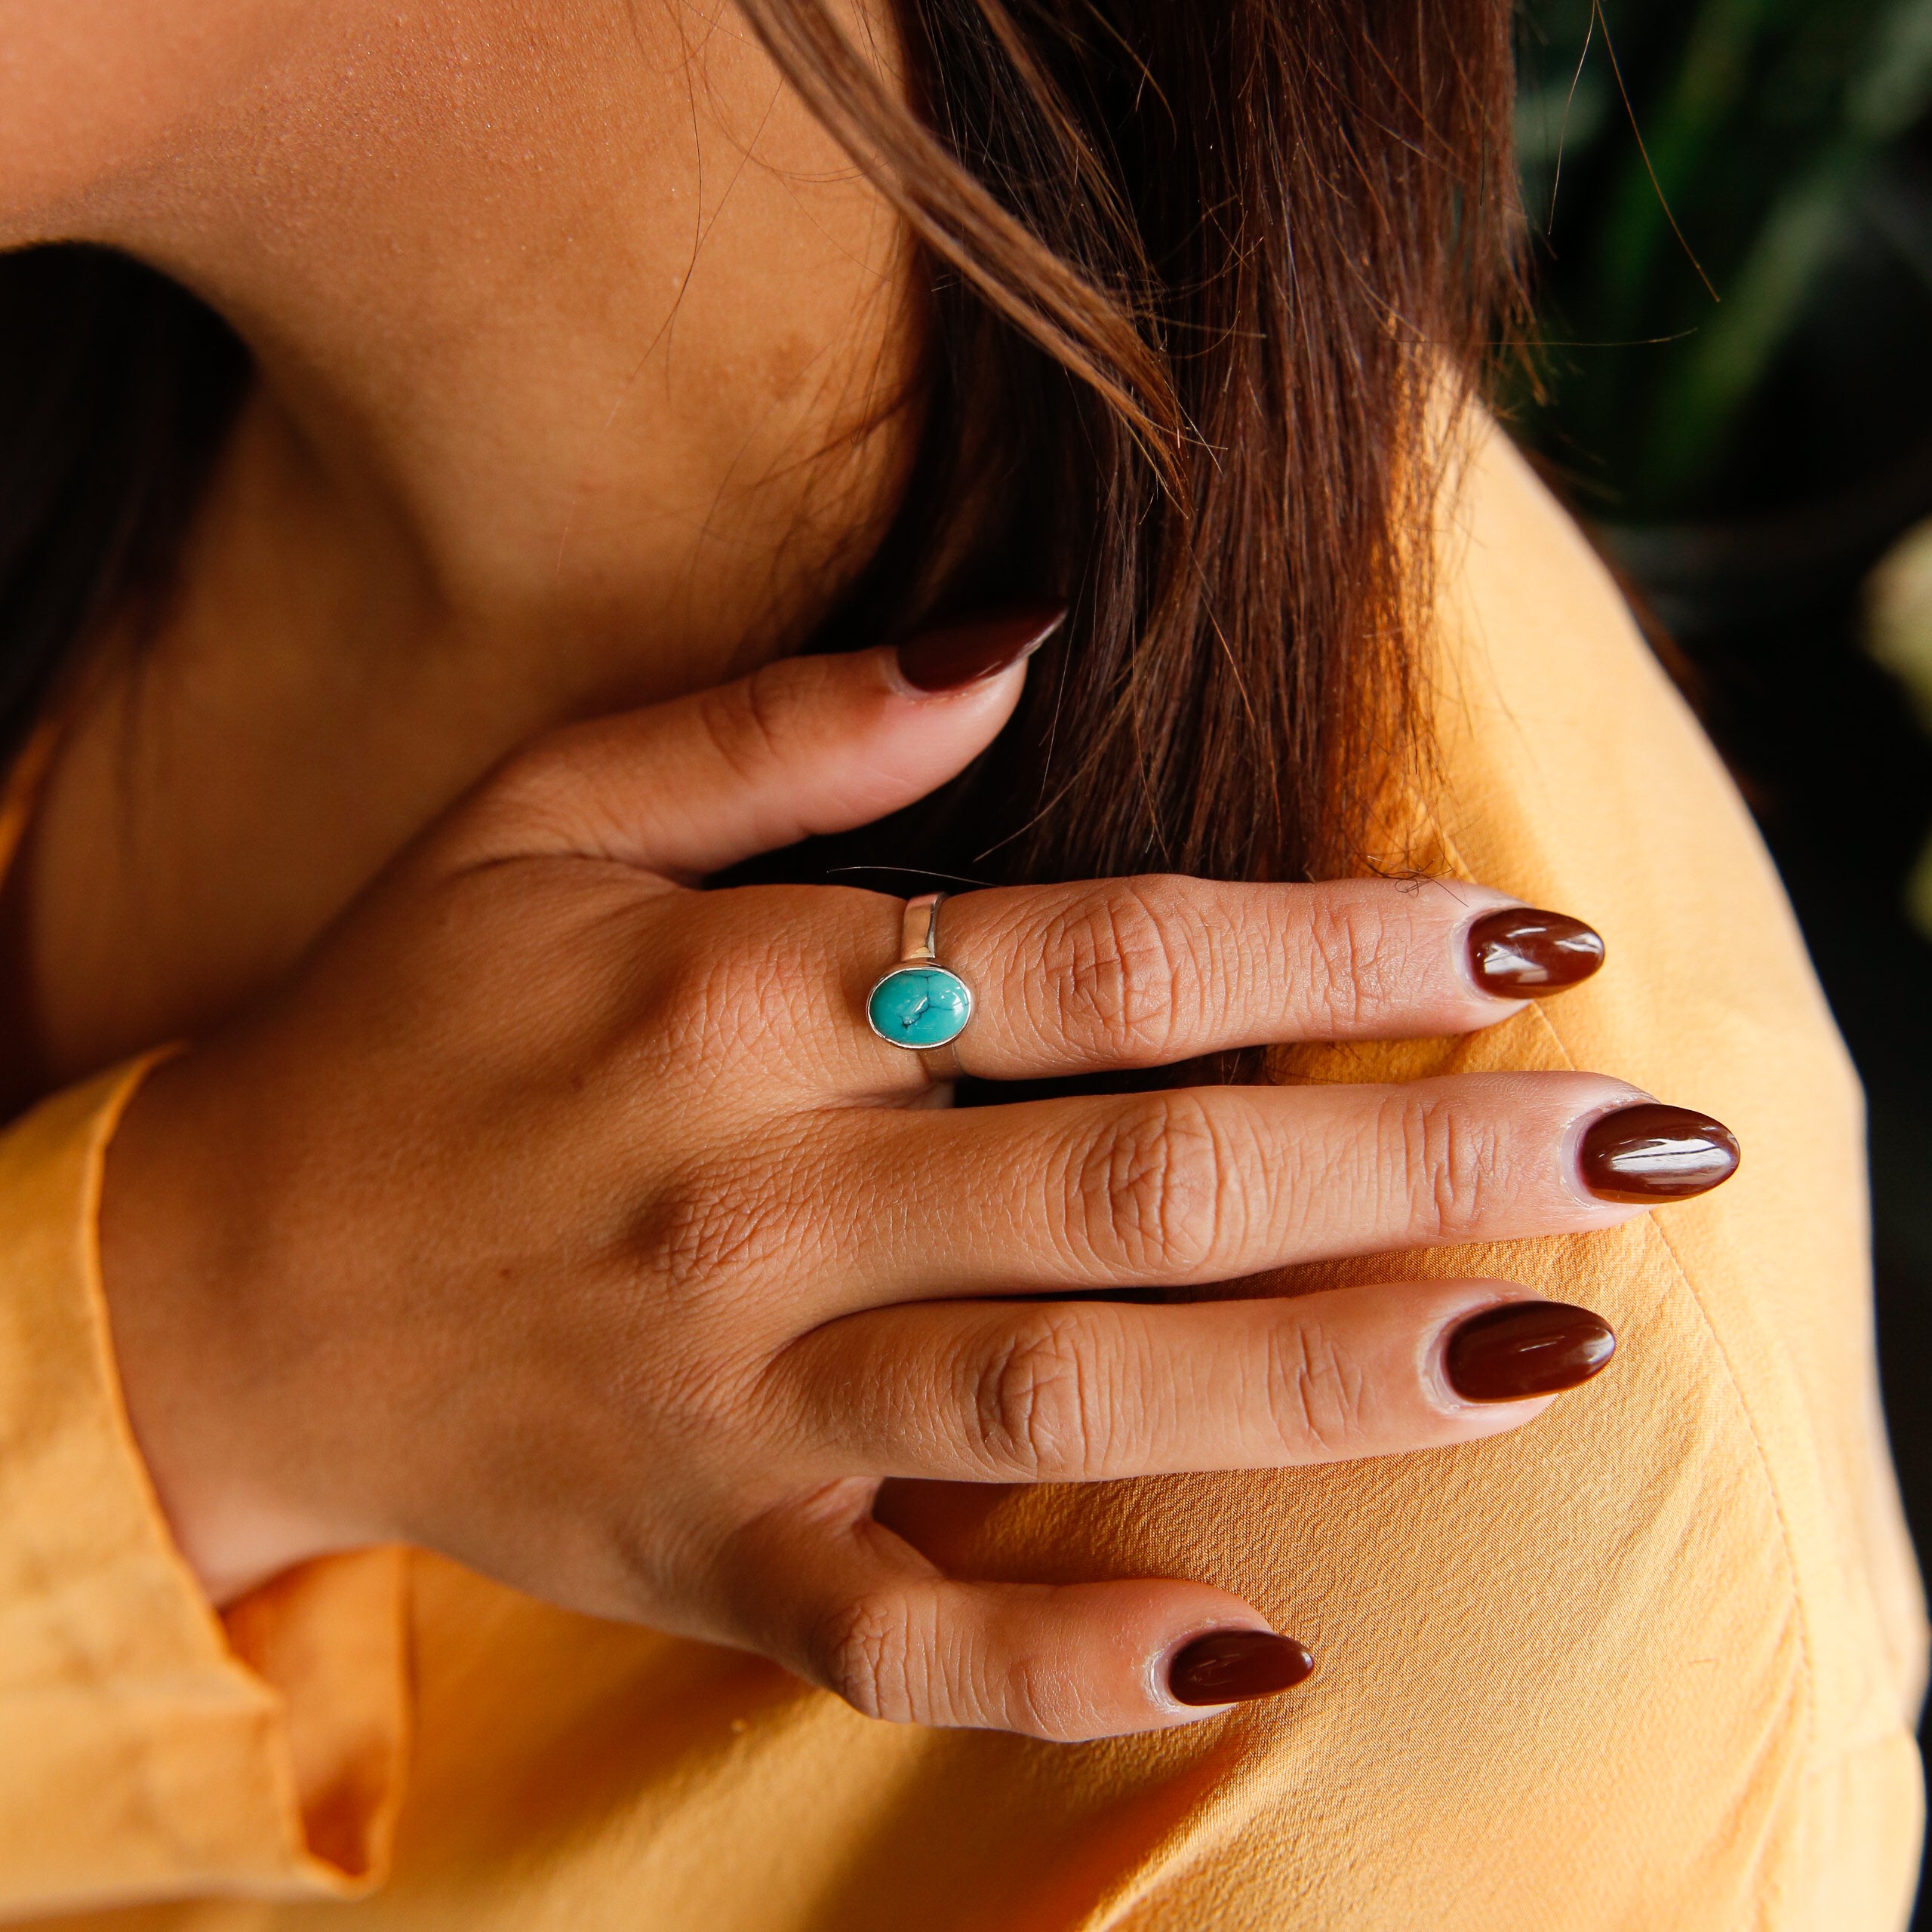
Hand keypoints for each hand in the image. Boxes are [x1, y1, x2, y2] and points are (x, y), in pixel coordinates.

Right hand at [98, 610, 1735, 1739]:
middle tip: (1635, 1151)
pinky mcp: (700, 1549)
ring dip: (1323, 1381)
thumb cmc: (405, 1022)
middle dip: (1411, 1164)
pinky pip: (897, 1620)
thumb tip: (1013, 640)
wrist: (216, 1281)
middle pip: (1139, 1177)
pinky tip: (1245, 1640)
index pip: (1099, 957)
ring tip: (1548, 1350)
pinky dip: (1064, 1649)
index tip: (1519, 941)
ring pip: (1067, 1388)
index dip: (1327, 946)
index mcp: (743, 990)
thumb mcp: (547, 812)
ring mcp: (735, 1393)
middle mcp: (762, 1192)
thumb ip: (783, 727)